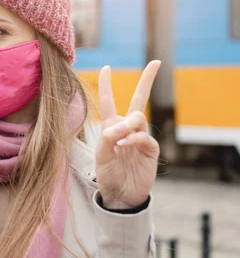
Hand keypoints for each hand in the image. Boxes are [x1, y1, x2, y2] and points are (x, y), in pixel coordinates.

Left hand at [95, 60, 160, 209]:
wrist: (120, 195)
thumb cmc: (107, 173)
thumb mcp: (101, 154)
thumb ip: (110, 136)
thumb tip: (126, 125)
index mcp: (111, 126)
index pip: (109, 101)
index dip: (106, 85)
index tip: (106, 67)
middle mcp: (127, 128)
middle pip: (139, 99)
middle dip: (147, 80)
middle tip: (156, 62)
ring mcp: (140, 138)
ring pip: (138, 118)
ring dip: (128, 125)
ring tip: (119, 141)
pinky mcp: (150, 150)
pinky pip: (144, 137)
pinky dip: (134, 139)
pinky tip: (125, 145)